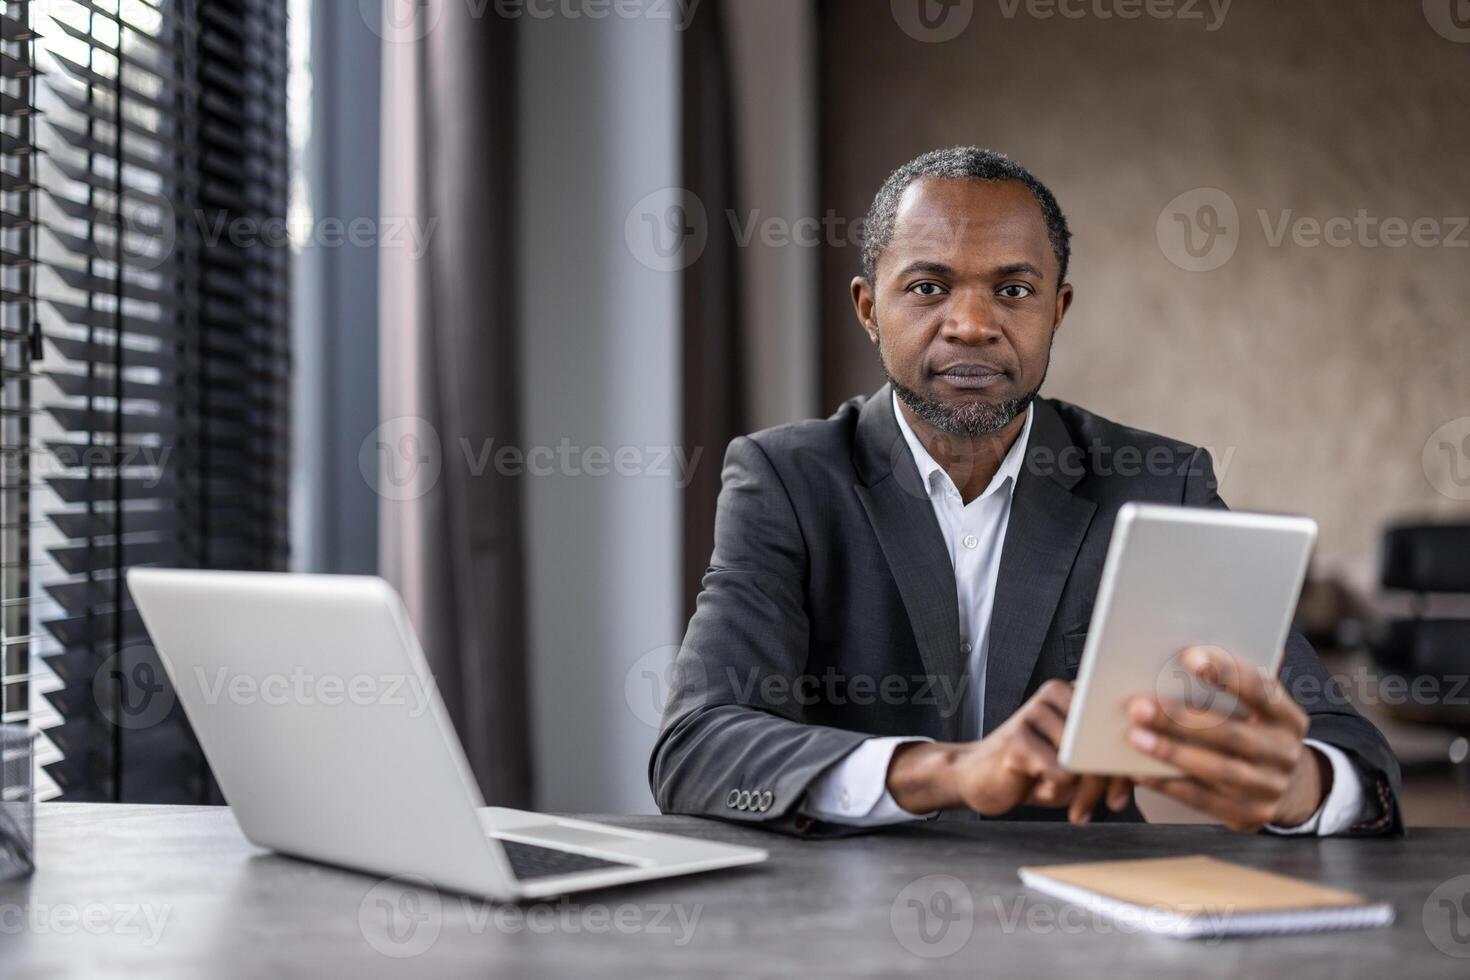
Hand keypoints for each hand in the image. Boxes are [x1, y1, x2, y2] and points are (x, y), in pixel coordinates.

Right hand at [887, 680, 1131, 822]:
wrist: (977, 776)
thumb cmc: (1034, 769)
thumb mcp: (1076, 763)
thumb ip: (1105, 756)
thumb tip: (1146, 766)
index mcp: (1074, 692)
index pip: (1117, 721)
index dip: (1128, 757)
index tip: (1129, 787)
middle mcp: (1055, 693)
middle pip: (1103, 740)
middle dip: (1110, 780)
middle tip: (1109, 804)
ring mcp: (1033, 713)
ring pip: (1084, 758)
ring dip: (1084, 791)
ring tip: (1073, 804)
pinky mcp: (1016, 738)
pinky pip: (1059, 771)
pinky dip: (1056, 790)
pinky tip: (1041, 790)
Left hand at [1126, 645, 1328, 832]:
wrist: (1291, 788)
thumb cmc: (1258, 731)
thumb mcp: (1263, 706)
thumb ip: (1241, 679)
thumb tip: (1212, 632)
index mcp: (1289, 717)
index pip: (1261, 689)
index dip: (1227, 672)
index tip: (1190, 657)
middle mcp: (1283, 752)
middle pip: (1229, 733)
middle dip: (1180, 718)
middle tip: (1138, 705)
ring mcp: (1268, 787)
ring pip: (1216, 768)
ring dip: (1170, 751)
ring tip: (1134, 736)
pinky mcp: (1248, 815)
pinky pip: (1202, 799)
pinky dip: (1168, 783)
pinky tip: (1138, 770)